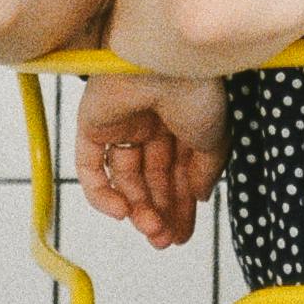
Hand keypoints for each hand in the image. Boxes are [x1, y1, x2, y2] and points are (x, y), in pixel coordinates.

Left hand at [76, 68, 228, 249]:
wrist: (166, 62)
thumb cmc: (196, 91)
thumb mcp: (213, 139)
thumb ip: (205, 171)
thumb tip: (199, 198)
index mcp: (179, 123)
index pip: (175, 173)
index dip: (179, 206)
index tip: (183, 235)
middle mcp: (149, 124)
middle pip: (149, 180)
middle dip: (158, 212)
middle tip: (164, 241)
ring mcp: (119, 126)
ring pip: (123, 179)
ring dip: (137, 209)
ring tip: (151, 230)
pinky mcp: (92, 126)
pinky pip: (90, 168)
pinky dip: (102, 195)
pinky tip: (122, 213)